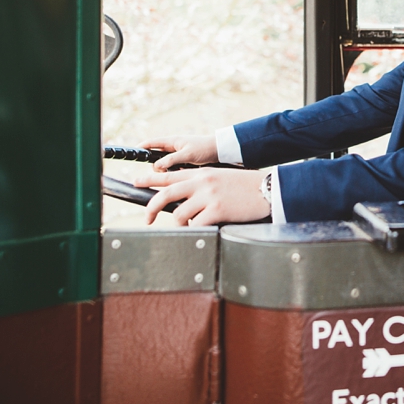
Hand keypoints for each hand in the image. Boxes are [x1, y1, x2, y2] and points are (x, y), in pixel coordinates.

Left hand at [134, 168, 270, 225]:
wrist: (268, 188)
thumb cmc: (245, 186)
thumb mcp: (220, 178)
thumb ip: (201, 185)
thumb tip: (183, 199)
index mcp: (201, 173)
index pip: (169, 175)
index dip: (149, 179)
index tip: (136, 182)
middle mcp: (202, 182)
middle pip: (165, 194)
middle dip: (151, 207)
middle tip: (147, 218)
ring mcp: (208, 196)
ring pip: (179, 214)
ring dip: (180, 224)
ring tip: (188, 226)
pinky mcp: (217, 210)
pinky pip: (196, 225)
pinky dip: (195, 230)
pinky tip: (202, 229)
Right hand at [139, 135, 219, 170]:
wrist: (222, 151)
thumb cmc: (205, 148)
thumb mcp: (187, 154)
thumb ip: (171, 160)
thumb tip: (156, 167)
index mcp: (172, 141)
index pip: (152, 142)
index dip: (141, 147)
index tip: (133, 153)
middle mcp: (173, 148)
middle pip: (156, 158)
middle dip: (158, 166)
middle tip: (165, 170)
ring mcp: (178, 155)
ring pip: (166, 166)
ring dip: (169, 171)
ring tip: (181, 171)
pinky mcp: (184, 162)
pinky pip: (175, 170)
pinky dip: (177, 173)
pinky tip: (186, 175)